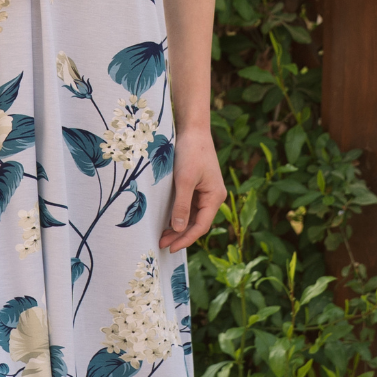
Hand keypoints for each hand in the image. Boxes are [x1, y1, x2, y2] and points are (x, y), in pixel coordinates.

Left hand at [159, 125, 225, 252]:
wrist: (192, 129)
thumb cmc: (190, 152)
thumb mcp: (184, 180)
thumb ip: (182, 206)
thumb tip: (180, 230)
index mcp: (215, 197)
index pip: (201, 226)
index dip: (186, 239)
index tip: (170, 247)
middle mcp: (213, 196)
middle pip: (198, 223)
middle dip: (181, 235)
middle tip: (162, 244)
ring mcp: (207, 191)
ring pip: (193, 216)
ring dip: (179, 226)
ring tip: (163, 235)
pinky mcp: (199, 185)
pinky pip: (190, 206)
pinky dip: (180, 214)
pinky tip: (169, 220)